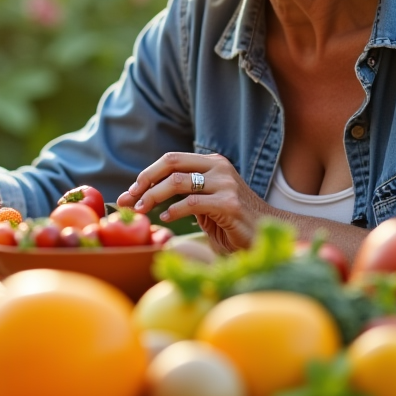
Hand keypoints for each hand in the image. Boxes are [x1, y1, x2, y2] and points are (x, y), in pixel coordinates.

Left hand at [118, 152, 271, 253]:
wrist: (266, 235)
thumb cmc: (231, 222)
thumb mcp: (205, 202)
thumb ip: (184, 193)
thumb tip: (144, 193)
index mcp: (212, 163)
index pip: (171, 160)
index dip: (147, 174)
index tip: (130, 192)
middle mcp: (219, 168)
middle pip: (171, 164)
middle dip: (145, 181)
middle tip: (129, 199)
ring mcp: (226, 184)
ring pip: (178, 182)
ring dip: (153, 197)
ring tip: (142, 210)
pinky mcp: (230, 204)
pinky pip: (192, 203)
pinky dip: (174, 211)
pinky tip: (165, 219)